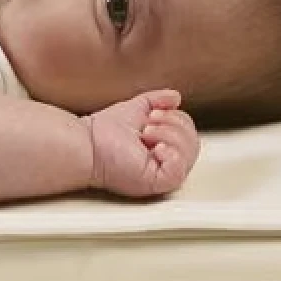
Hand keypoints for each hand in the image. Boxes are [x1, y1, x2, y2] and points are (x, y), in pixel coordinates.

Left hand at [83, 89, 200, 197]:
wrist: (88, 143)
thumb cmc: (104, 131)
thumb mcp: (136, 108)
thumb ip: (156, 101)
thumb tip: (176, 96)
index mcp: (162, 147)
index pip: (188, 134)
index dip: (176, 119)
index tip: (152, 114)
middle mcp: (164, 163)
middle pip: (193, 143)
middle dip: (174, 125)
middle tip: (149, 124)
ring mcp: (161, 175)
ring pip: (188, 155)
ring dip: (169, 135)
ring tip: (146, 133)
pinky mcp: (156, 184)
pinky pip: (178, 172)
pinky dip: (171, 154)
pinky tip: (155, 147)